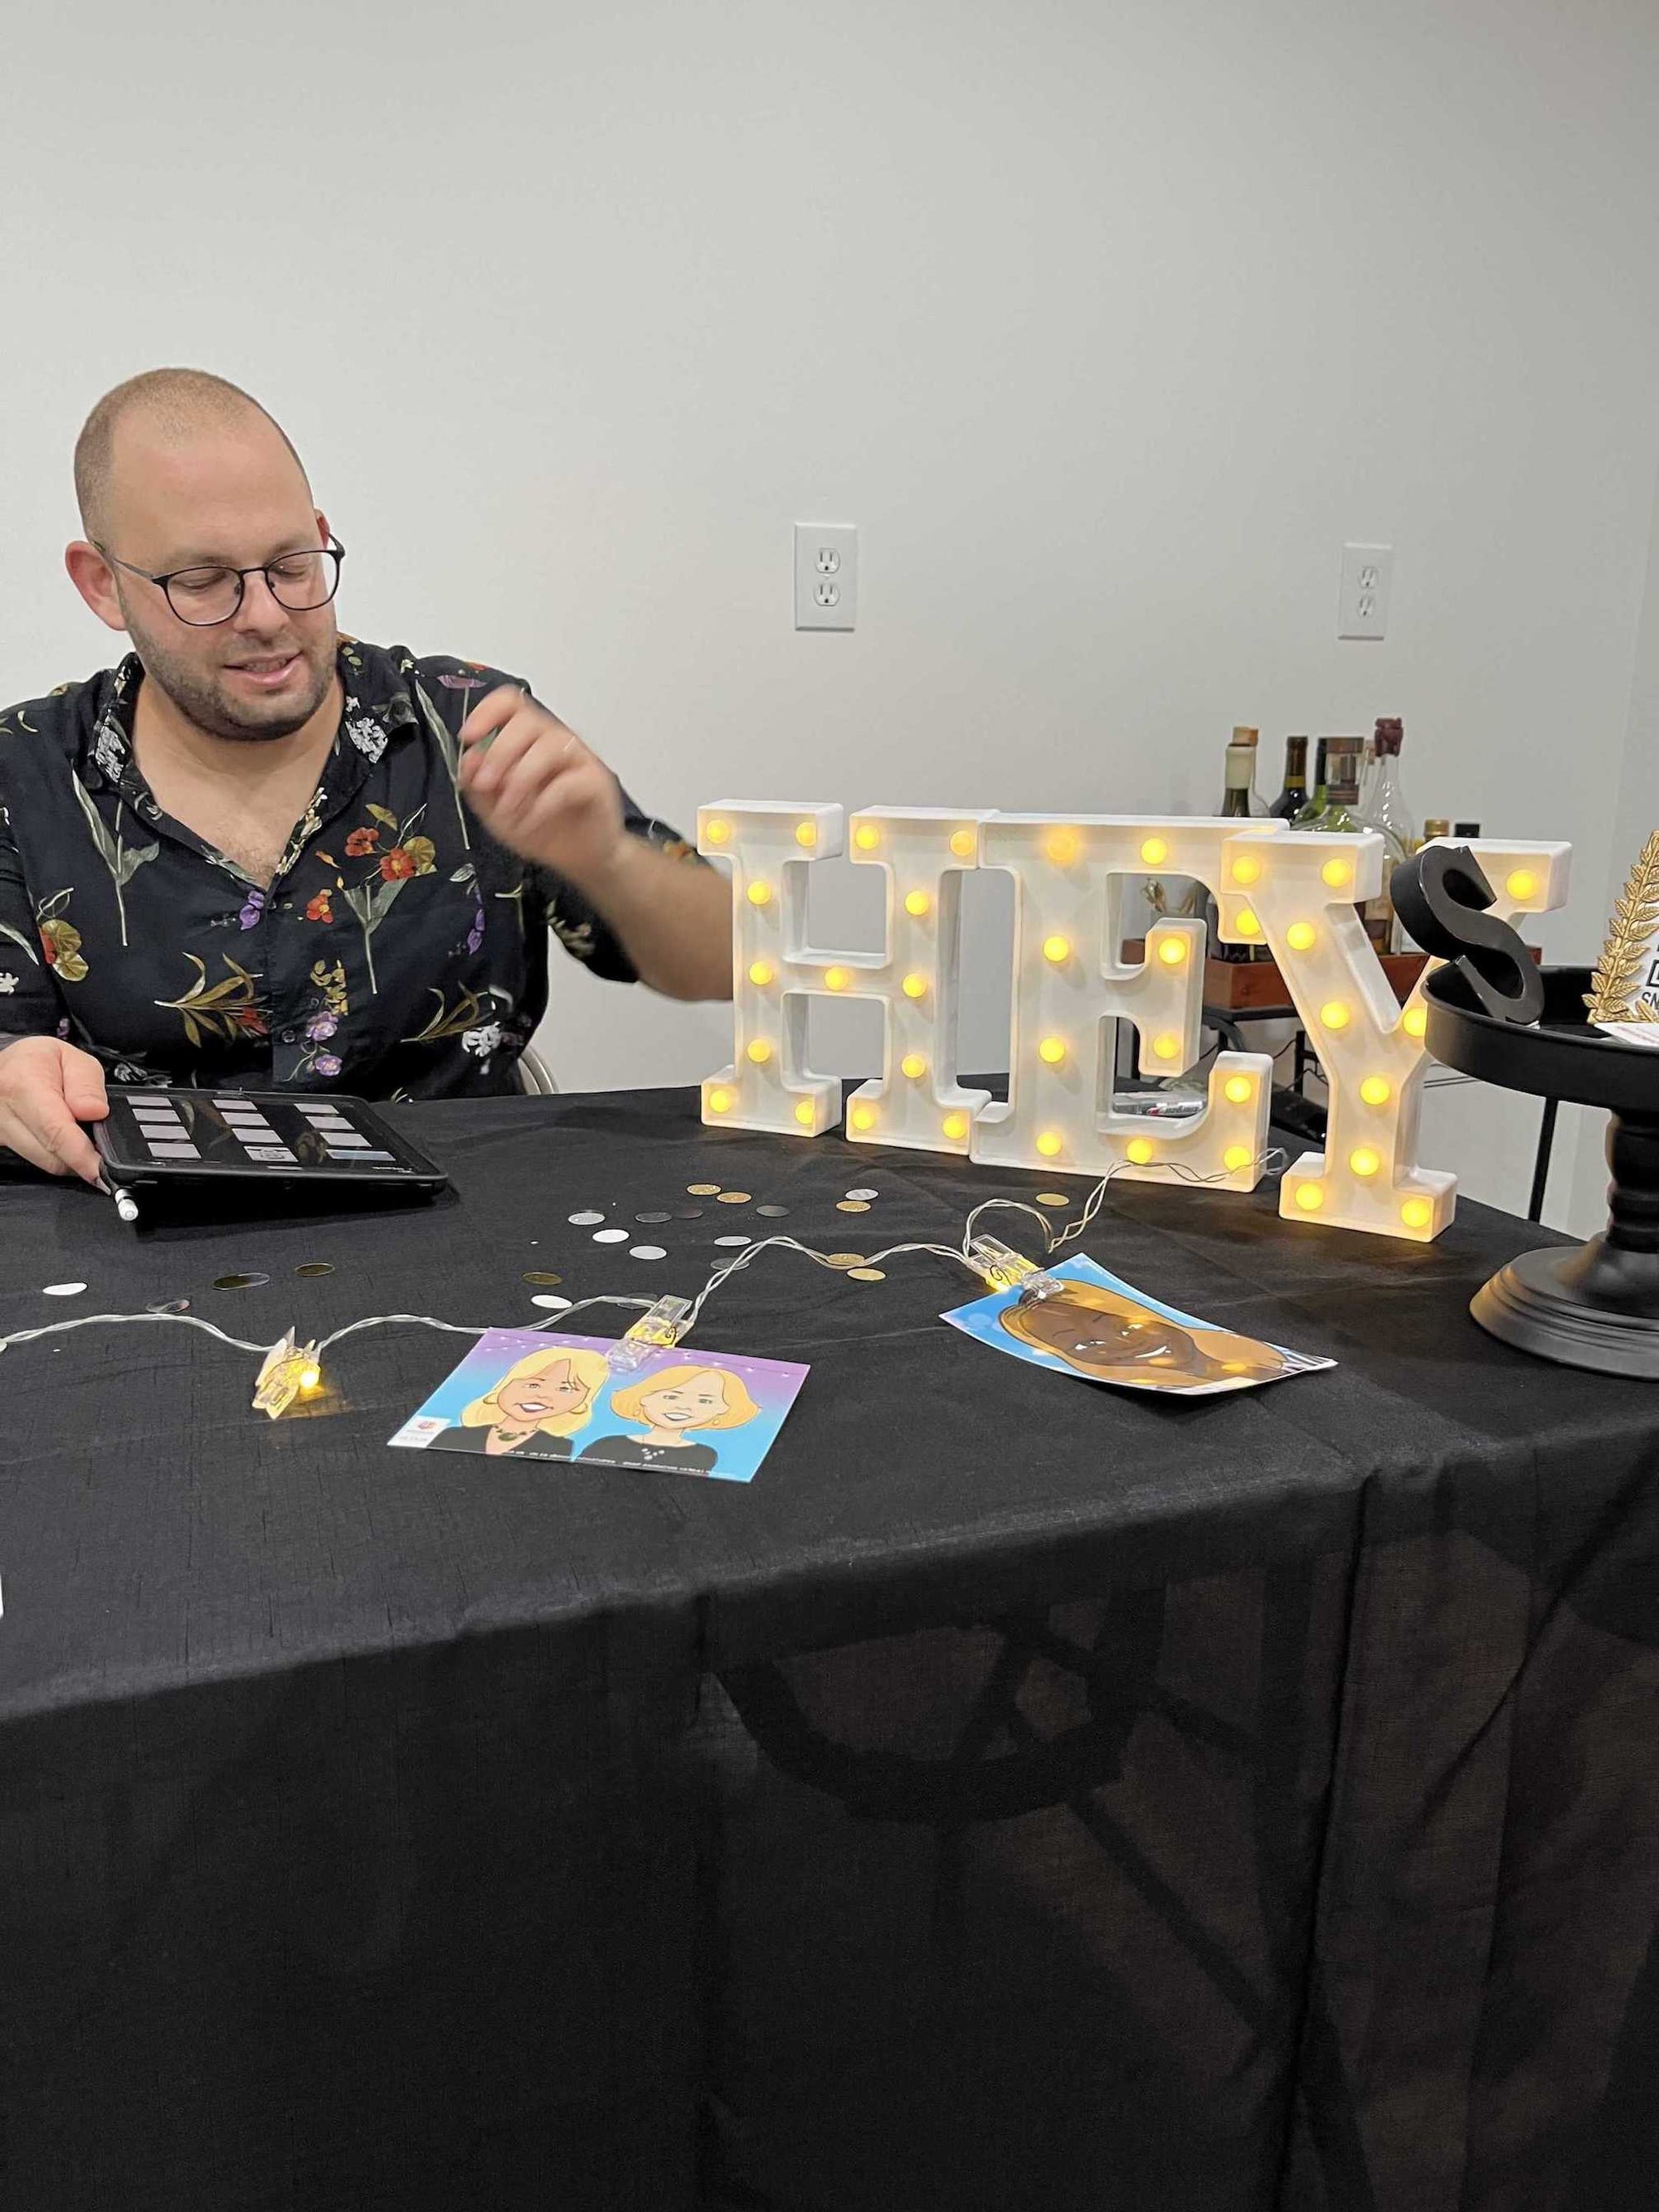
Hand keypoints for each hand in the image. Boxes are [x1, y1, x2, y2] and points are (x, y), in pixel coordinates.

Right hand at [0, 1036, 107, 1183]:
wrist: (8, 1065)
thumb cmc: (38, 1060)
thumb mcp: (72, 1058)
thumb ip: (87, 1085)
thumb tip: (95, 1112)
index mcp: (23, 1084)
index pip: (55, 1131)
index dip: (81, 1155)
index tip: (101, 1169)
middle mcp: (4, 1111)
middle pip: (51, 1155)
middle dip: (82, 1157)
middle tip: (101, 1146)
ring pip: (43, 1161)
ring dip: (68, 1156)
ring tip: (80, 1134)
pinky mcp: (1, 1142)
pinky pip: (34, 1159)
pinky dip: (54, 1154)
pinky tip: (62, 1139)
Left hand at [457, 686, 627, 889]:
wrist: (578, 857)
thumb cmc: (540, 826)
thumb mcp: (495, 809)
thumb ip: (478, 784)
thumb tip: (468, 759)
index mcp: (528, 739)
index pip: (510, 703)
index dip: (487, 712)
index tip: (469, 737)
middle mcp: (554, 740)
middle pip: (527, 721)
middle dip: (499, 752)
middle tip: (486, 785)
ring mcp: (578, 758)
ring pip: (549, 747)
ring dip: (520, 779)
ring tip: (508, 810)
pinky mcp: (596, 782)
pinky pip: (567, 783)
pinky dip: (542, 804)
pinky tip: (530, 821)